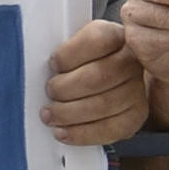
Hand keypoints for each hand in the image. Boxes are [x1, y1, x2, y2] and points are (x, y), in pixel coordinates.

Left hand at [45, 16, 150, 146]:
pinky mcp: (136, 114)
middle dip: (65, 88)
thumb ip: (57, 45)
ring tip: (50, 114)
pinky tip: (64, 131)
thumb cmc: (81, 60)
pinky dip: (83, 133)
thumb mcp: (71, 43)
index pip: (97, 40)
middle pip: (98, 76)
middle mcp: (131, 61)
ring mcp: (137, 89)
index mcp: (114, 35)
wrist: (110, 77)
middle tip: (50, 92)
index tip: (53, 64)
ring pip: (104, 104)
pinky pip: (112, 128)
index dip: (69, 55)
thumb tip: (31, 57)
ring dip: (69, 113)